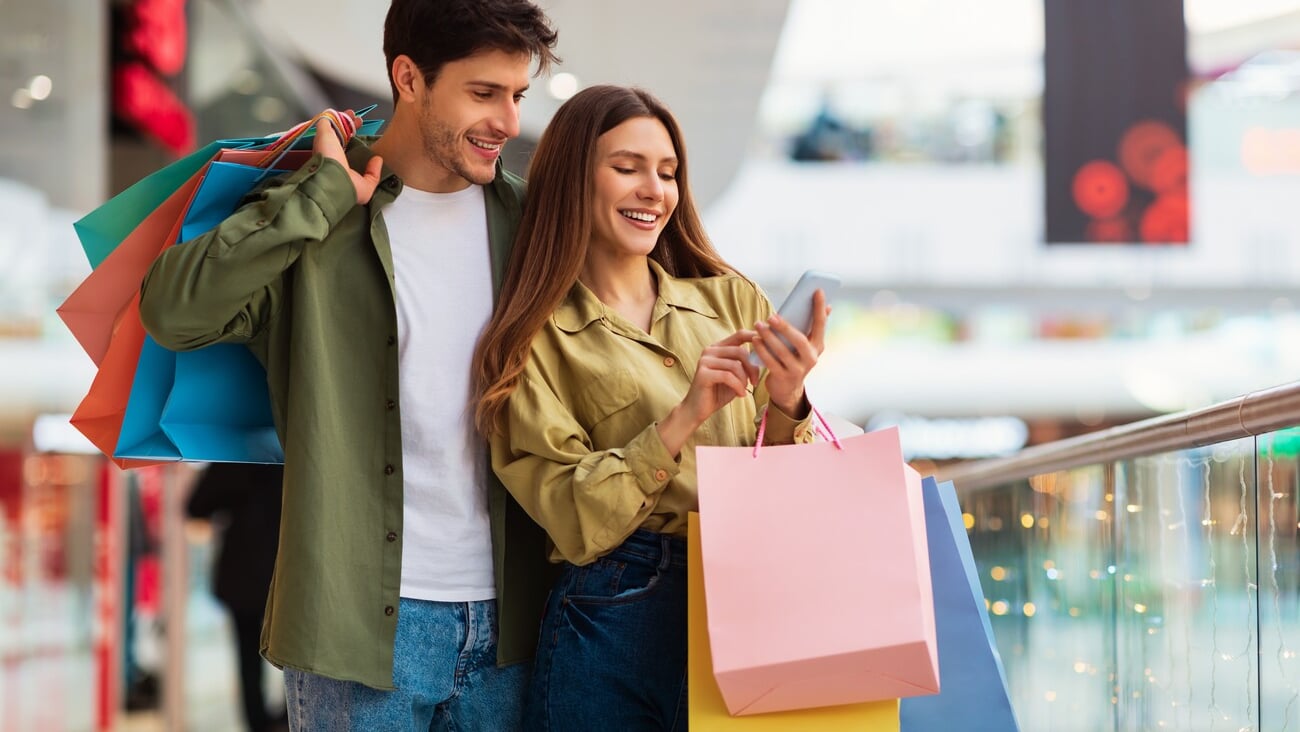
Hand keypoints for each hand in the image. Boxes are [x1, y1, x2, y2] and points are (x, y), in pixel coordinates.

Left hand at [311, 111, 382, 205]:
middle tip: (360, 120)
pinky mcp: (364, 187)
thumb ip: (325, 124)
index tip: (351, 115)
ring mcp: (351, 177)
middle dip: (353, 130)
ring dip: (365, 147)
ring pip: (360, 160)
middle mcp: (338, 165)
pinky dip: (375, 168)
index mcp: (327, 153)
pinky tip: (377, 159)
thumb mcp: (323, 135)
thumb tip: (327, 116)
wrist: (334, 181)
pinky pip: (372, 176)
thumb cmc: (328, 158)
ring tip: (371, 136)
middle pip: (347, 144)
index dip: (343, 124)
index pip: (335, 136)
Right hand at [656, 330, 758, 455]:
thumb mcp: (736, 376)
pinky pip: (728, 376)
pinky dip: (738, 387)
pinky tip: (741, 395)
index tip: (768, 345)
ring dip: (744, 380)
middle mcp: (710, 350)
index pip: (739, 335)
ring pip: (735, 365)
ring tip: (744, 390)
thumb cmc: (718, 392)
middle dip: (752, 368)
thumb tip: (764, 354)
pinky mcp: (703, 373)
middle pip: (740, 351)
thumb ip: (745, 364)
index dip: (754, 337)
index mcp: (718, 348)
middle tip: (755, 382)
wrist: (698, 410)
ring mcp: (705, 361)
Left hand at [751, 289, 830, 415]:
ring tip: (758, 324)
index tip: (817, 290)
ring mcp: (798, 370)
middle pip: (799, 340)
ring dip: (769, 337)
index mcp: (818, 346)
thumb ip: (812, 327)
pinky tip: (755, 340)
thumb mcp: (806, 345)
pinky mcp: (784, 377)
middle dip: (785, 327)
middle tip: (771, 316)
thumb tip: (827, 305)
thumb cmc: (794, 358)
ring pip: (782, 351)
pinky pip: (771, 362)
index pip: (821, 324)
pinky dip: (762, 350)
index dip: (819, 308)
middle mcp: (811, 358)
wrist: (787, 389)